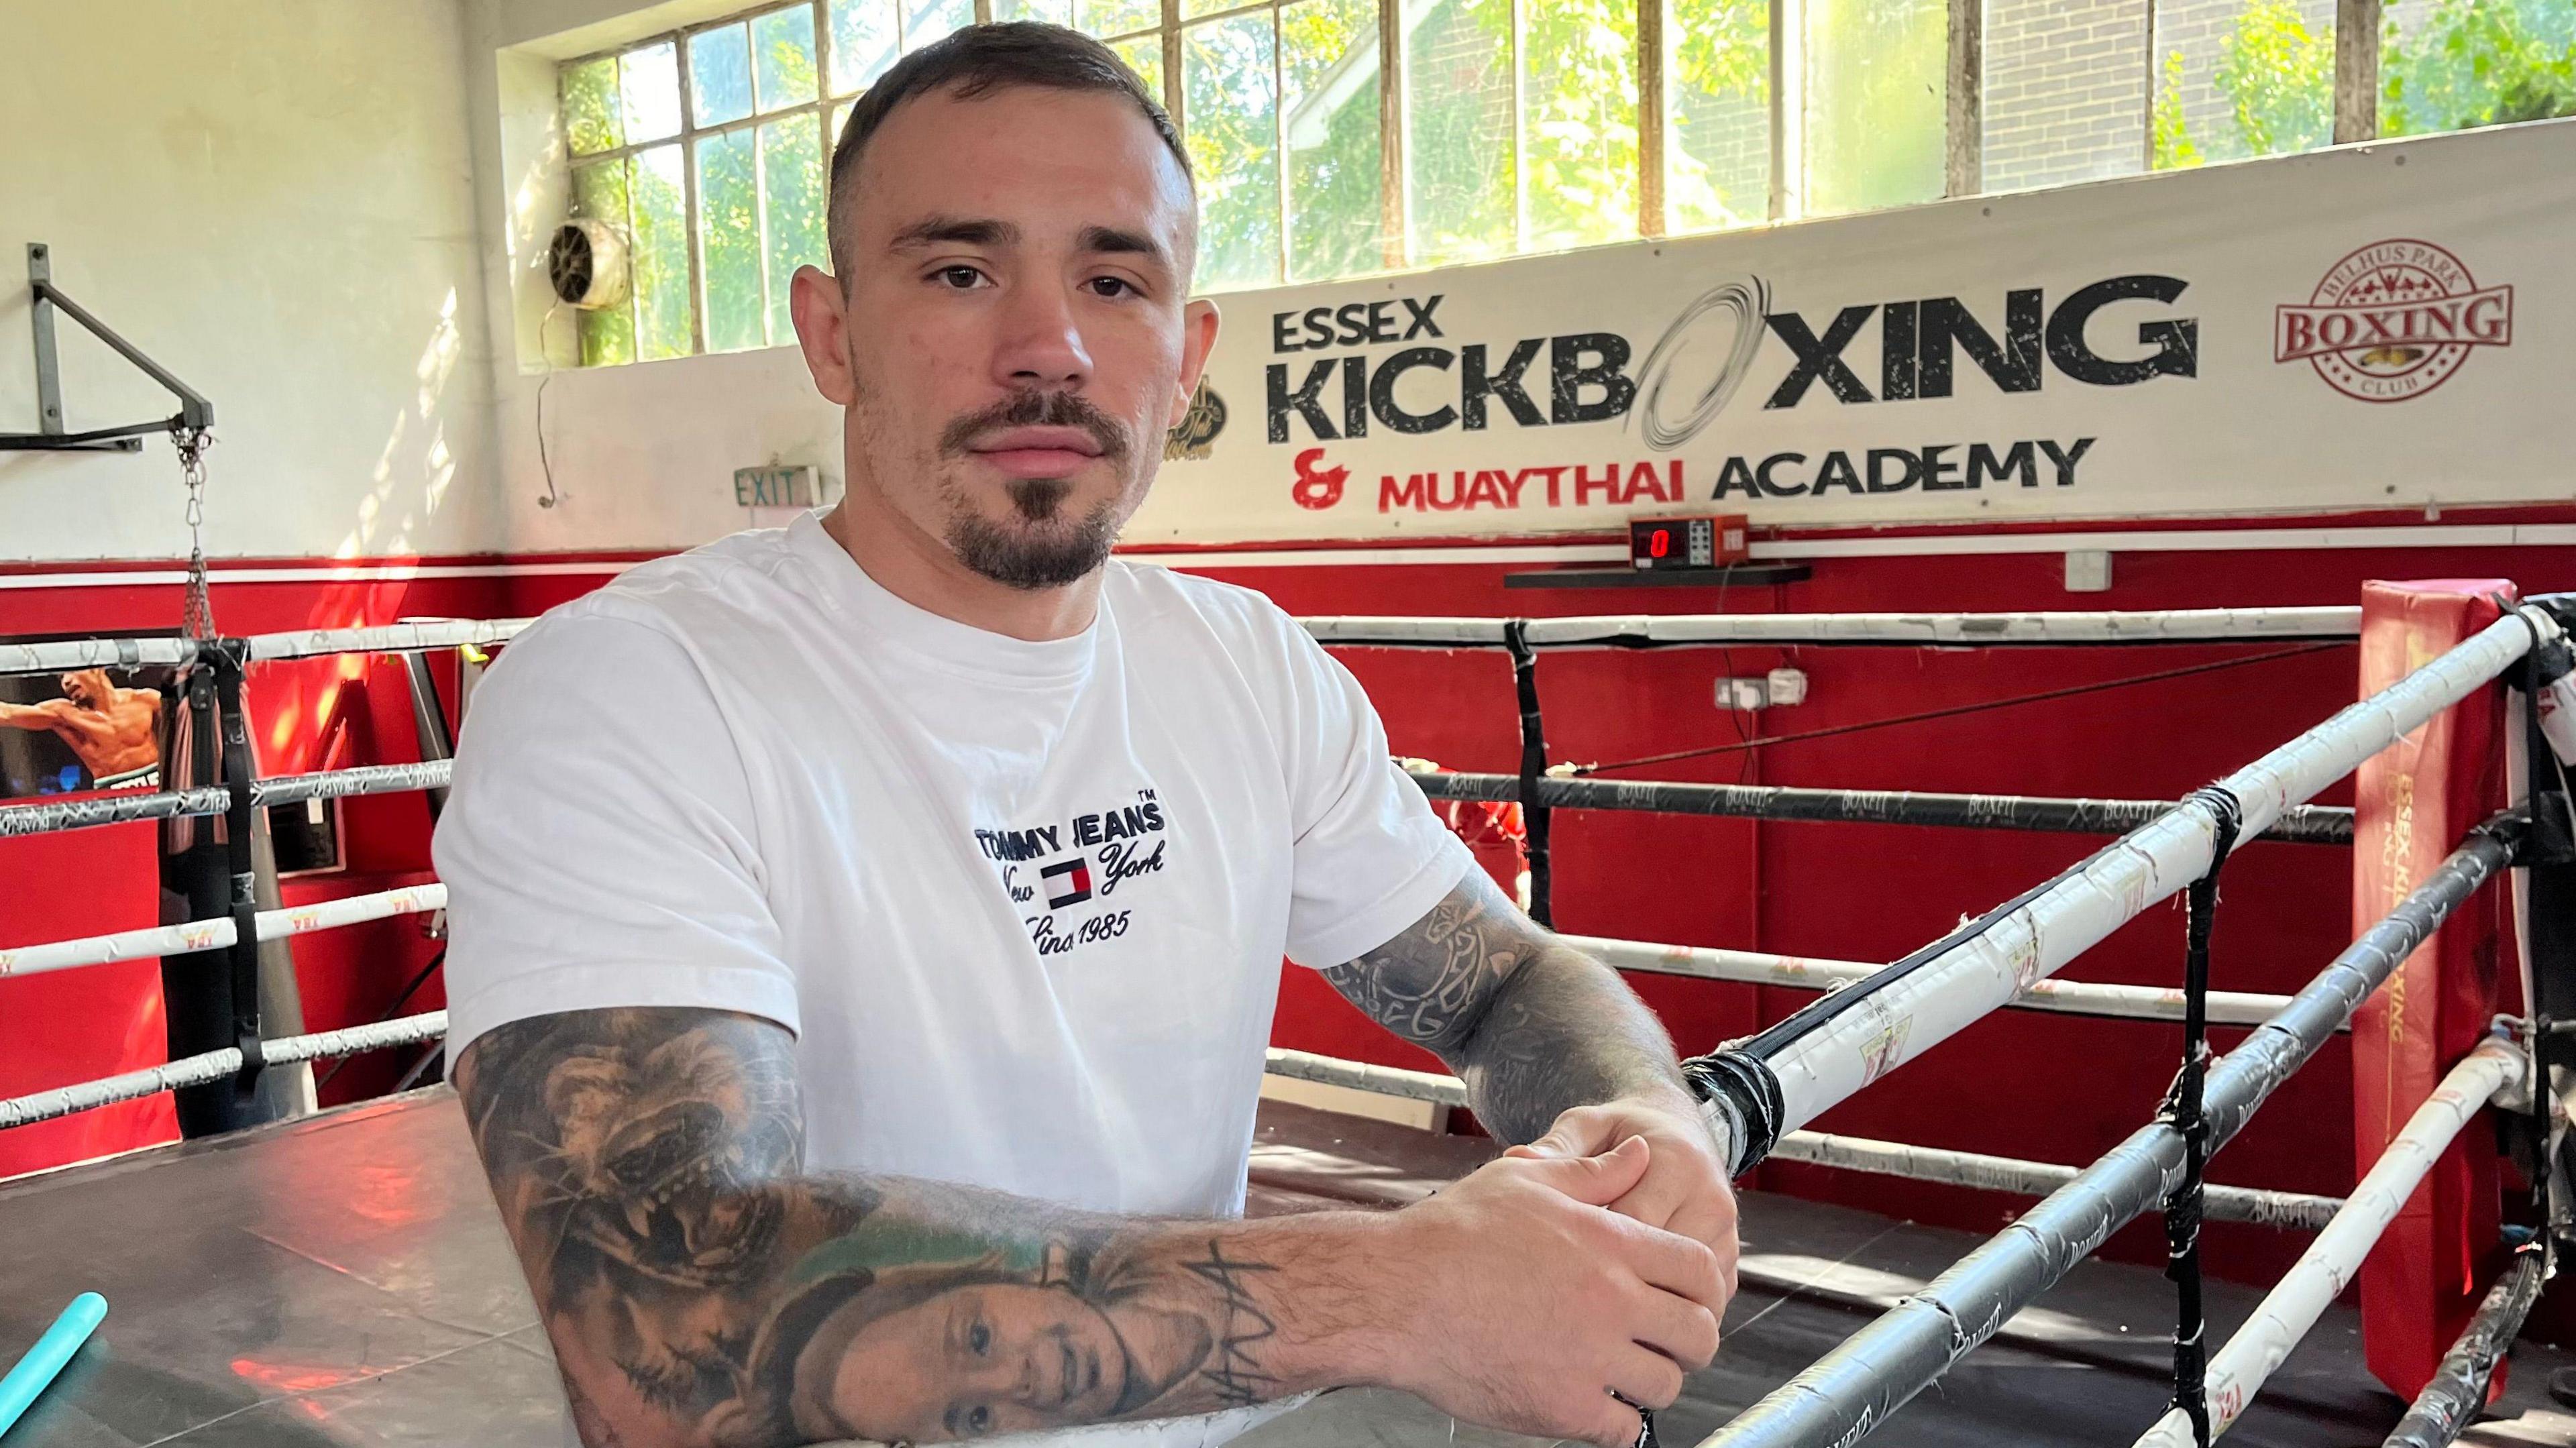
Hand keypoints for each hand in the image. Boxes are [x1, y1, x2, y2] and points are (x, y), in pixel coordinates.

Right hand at [1367, 1137, 1724, 1447]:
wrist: (1396, 1294)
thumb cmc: (1452, 1234)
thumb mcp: (1528, 1181)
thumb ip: (1595, 1171)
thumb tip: (1643, 1153)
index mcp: (1611, 1244)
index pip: (1701, 1271)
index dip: (1704, 1288)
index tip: (1688, 1298)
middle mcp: (1612, 1302)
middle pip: (1698, 1334)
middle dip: (1690, 1339)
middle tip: (1665, 1340)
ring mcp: (1590, 1360)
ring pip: (1665, 1385)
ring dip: (1652, 1380)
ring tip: (1624, 1370)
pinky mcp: (1563, 1408)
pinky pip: (1624, 1430)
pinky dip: (1617, 1421)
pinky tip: (1595, 1402)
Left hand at [1505, 1091, 1739, 1307]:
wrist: (1680, 1135)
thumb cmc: (1622, 1134)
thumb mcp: (1589, 1126)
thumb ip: (1558, 1147)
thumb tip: (1517, 1161)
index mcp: (1676, 1162)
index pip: (1634, 1222)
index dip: (1590, 1251)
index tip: (1551, 1270)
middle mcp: (1710, 1200)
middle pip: (1664, 1267)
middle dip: (1616, 1290)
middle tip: (1566, 1311)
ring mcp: (1727, 1236)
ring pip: (1687, 1295)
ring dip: (1646, 1313)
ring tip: (1593, 1326)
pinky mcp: (1731, 1264)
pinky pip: (1701, 1306)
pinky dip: (1666, 1319)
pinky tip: (1628, 1327)